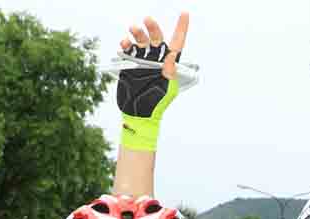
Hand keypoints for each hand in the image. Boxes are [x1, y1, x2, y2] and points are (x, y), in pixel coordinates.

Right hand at [117, 14, 191, 150]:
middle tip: (147, 20)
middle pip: (157, 38)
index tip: (184, 14)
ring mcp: (143, 60)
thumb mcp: (166, 89)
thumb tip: (173, 57)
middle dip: (153, 27)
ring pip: (141, 40)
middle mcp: (157, 59)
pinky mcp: (130, 63)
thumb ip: (170, 74)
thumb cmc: (156, 104)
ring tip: (132, 29)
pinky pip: (128, 49)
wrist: (138, 113)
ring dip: (137, 32)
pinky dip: (126, 44)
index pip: (177, 43)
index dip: (181, 28)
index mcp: (169, 64)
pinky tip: (124, 44)